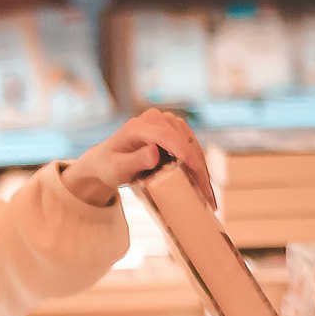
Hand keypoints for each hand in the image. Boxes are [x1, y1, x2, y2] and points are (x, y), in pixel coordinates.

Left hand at [62, 111, 216, 210]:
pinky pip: (191, 146)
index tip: (197, 173)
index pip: (167, 136)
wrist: (106, 160)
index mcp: (138, 126)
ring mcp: (166, 122)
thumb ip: (135, 160)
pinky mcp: (174, 130)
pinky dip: (198, 165)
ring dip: (202, 168)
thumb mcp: (117, 168)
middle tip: (207, 197)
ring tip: (208, 195)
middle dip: (198, 168)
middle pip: (184, 141)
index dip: (184, 153)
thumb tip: (154, 152)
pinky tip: (203, 184)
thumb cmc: (108, 166)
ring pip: (192, 144)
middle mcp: (155, 118)